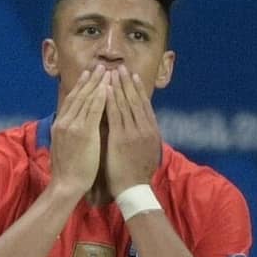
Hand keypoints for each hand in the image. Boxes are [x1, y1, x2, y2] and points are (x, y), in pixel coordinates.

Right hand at [50, 64, 109, 195]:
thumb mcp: (64, 146)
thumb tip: (75, 124)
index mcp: (60, 124)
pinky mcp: (84, 132)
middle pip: (78, 95)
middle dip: (90, 79)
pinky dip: (100, 97)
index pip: (71, 100)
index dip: (81, 86)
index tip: (89, 75)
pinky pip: (93, 110)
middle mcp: (64, 121)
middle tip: (99, 66)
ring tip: (106, 71)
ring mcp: (73, 126)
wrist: (65, 184)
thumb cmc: (67, 171)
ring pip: (86, 99)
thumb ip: (69, 133)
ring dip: (97, 83)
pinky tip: (107, 87)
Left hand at [105, 65, 160, 196]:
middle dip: (128, 82)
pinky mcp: (121, 137)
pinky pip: (114, 114)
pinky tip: (104, 89)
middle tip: (121, 67)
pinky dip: (110, 100)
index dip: (137, 89)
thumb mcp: (147, 151)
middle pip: (135, 100)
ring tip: (112, 72)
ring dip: (118, 86)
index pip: (144, 104)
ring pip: (125, 104)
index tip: (132, 76)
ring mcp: (133, 132)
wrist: (134, 189)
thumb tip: (141, 126)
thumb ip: (144, 137)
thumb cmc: (137, 174)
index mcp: (152, 130)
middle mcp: (145, 128)